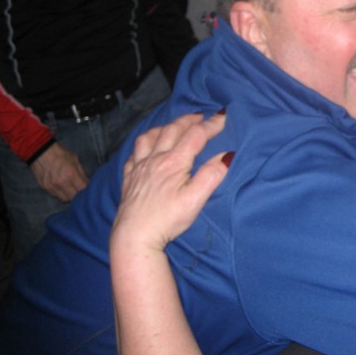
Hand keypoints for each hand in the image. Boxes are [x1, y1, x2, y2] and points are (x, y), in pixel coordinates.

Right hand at [30, 142, 88, 201]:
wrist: (39, 151)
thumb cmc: (60, 153)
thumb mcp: (75, 159)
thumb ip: (81, 173)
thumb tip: (87, 183)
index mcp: (70, 175)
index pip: (82, 189)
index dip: (87, 190)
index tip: (88, 188)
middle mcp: (61, 183)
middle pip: (73, 198)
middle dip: (79, 195)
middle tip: (80, 190)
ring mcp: (51, 187)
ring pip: (64, 199)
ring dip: (69, 196)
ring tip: (71, 189)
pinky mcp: (44, 188)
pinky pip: (55, 195)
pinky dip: (60, 194)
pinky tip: (62, 188)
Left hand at [111, 112, 228, 254]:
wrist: (134, 238)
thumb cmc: (168, 220)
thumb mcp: (195, 199)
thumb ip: (211, 175)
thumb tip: (226, 155)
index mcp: (174, 162)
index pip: (195, 135)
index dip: (211, 124)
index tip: (223, 116)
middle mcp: (155, 159)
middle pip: (172, 130)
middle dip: (189, 120)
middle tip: (201, 116)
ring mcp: (139, 168)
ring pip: (150, 137)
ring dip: (165, 127)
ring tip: (174, 126)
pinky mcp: (129, 179)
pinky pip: (134, 153)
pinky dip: (143, 144)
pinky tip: (147, 148)